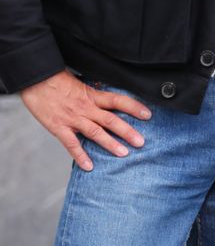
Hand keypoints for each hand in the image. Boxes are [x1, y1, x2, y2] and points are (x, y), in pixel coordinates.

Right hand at [21, 70, 150, 170]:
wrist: (36, 78)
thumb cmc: (57, 79)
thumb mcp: (80, 82)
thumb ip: (93, 93)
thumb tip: (108, 99)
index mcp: (92, 95)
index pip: (118, 101)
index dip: (134, 107)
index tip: (148, 115)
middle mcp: (85, 108)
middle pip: (111, 120)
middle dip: (127, 132)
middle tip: (141, 142)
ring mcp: (72, 119)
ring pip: (95, 132)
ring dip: (110, 144)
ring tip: (124, 154)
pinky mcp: (58, 127)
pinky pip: (71, 144)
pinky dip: (80, 156)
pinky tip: (89, 166)